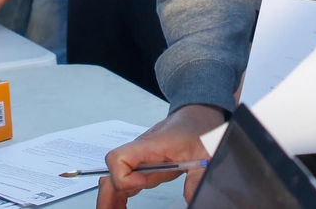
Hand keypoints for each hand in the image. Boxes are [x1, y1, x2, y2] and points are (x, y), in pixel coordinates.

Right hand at [96, 104, 222, 208]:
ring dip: (111, 198)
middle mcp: (140, 152)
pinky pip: (125, 181)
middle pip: (112, 173)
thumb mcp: (207, 152)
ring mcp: (140, 159)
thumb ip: (198, 177)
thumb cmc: (198, 128)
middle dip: (108, 196)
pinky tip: (121, 208)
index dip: (124, 177)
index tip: (143, 184)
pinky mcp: (144, 166)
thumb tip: (192, 198)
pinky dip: (119, 196)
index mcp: (151, 146)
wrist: (197, 116)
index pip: (119, 158)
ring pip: (115, 180)